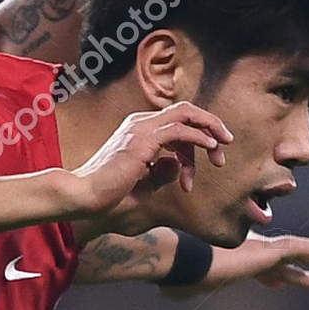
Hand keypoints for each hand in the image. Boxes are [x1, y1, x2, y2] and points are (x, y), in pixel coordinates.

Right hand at [64, 102, 230, 218]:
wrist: (84, 197)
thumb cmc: (107, 196)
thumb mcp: (143, 185)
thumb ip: (160, 174)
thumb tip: (177, 165)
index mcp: (137, 131)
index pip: (175, 123)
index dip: (194, 142)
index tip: (200, 170)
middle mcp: (139, 123)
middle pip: (185, 112)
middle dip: (209, 126)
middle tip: (224, 149)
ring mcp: (140, 129)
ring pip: (186, 114)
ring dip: (209, 129)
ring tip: (221, 152)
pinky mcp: (143, 140)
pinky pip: (180, 129)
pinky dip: (199, 136)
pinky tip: (211, 148)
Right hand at [162, 233, 308, 299]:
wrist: (181, 260)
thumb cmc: (177, 272)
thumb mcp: (179, 283)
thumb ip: (178, 287)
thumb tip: (166, 292)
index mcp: (229, 264)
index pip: (253, 271)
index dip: (269, 277)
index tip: (279, 285)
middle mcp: (244, 253)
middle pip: (275, 261)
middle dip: (293, 269)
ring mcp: (255, 251)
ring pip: (290, 252)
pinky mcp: (264, 252)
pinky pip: (294, 249)